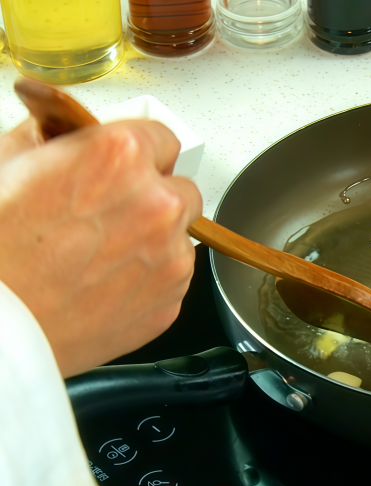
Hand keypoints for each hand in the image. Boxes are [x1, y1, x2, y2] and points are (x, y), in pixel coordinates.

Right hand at [0, 119, 201, 376]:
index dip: (141, 154)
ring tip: (100, 256)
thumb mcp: (9, 162)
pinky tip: (105, 283)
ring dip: (154, 241)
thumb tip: (68, 129)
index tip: (129, 167)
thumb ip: (54, 137)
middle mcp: (158, 204)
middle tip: (113, 215)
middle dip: (154, 197)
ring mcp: (171, 255)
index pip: (163, 139)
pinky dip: (149, 279)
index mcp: (121, 157)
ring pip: (181, 237)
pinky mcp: (171, 299)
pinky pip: (173, 278)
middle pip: (181, 190)